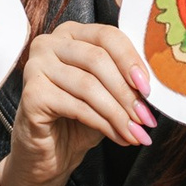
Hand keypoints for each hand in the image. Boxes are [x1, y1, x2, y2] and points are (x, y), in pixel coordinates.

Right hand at [9, 22, 153, 185]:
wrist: (50, 153)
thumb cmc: (79, 119)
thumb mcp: (108, 93)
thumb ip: (125, 79)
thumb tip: (154, 84)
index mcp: (70, 33)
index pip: (107, 36)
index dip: (131, 60)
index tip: (149, 89)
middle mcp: (48, 44)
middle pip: (97, 59)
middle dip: (127, 92)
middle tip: (146, 118)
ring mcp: (35, 67)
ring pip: (89, 85)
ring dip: (118, 113)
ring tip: (136, 132)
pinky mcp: (31, 94)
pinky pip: (76, 106)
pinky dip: (103, 124)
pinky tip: (119, 136)